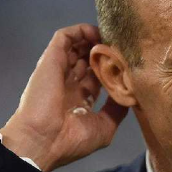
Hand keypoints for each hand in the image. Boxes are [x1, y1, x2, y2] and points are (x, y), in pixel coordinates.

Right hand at [0, 24, 128, 171]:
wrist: (43, 141)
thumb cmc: (71, 140)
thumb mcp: (104, 128)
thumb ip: (116, 110)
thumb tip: (128, 95)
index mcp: (78, 100)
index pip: (96, 77)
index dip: (110, 68)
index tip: (126, 63)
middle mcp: (69, 84)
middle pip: (87, 60)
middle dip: (104, 52)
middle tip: (121, 46)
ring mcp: (60, 70)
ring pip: (77, 45)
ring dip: (94, 38)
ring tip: (111, 37)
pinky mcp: (51, 59)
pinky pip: (64, 37)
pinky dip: (80, 31)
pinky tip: (97, 33)